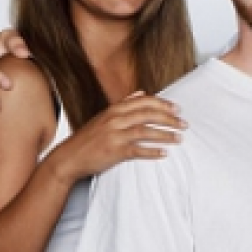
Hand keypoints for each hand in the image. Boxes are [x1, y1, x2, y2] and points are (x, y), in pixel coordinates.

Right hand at [44, 91, 185, 182]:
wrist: (68, 158)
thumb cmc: (88, 138)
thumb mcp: (103, 116)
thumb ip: (123, 104)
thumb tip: (141, 92)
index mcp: (114, 109)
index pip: (144, 101)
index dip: (163, 104)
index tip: (177, 109)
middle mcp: (115, 120)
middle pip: (148, 114)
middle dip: (169, 118)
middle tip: (183, 124)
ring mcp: (114, 135)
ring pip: (146, 131)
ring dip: (165, 135)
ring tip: (179, 138)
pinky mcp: (114, 151)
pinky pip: (138, 150)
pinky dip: (152, 151)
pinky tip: (164, 153)